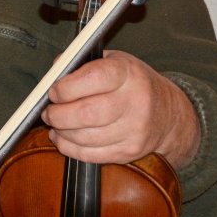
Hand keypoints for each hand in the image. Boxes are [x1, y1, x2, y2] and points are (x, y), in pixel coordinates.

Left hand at [42, 50, 200, 168]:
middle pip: (87, 113)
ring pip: (86, 137)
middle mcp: (135, 101)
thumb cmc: (133, 84)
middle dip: (59, 114)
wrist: (168, 114)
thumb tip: (54, 72)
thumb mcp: (114, 61)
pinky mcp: (130, 152)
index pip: (94, 78)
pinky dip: (70, 148)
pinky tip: (63, 138)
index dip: (66, 87)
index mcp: (128, 74)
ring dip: (62, 132)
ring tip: (55, 124)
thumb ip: (83, 64)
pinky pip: (91, 155)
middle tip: (49, 112)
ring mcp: (134, 130)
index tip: (54, 91)